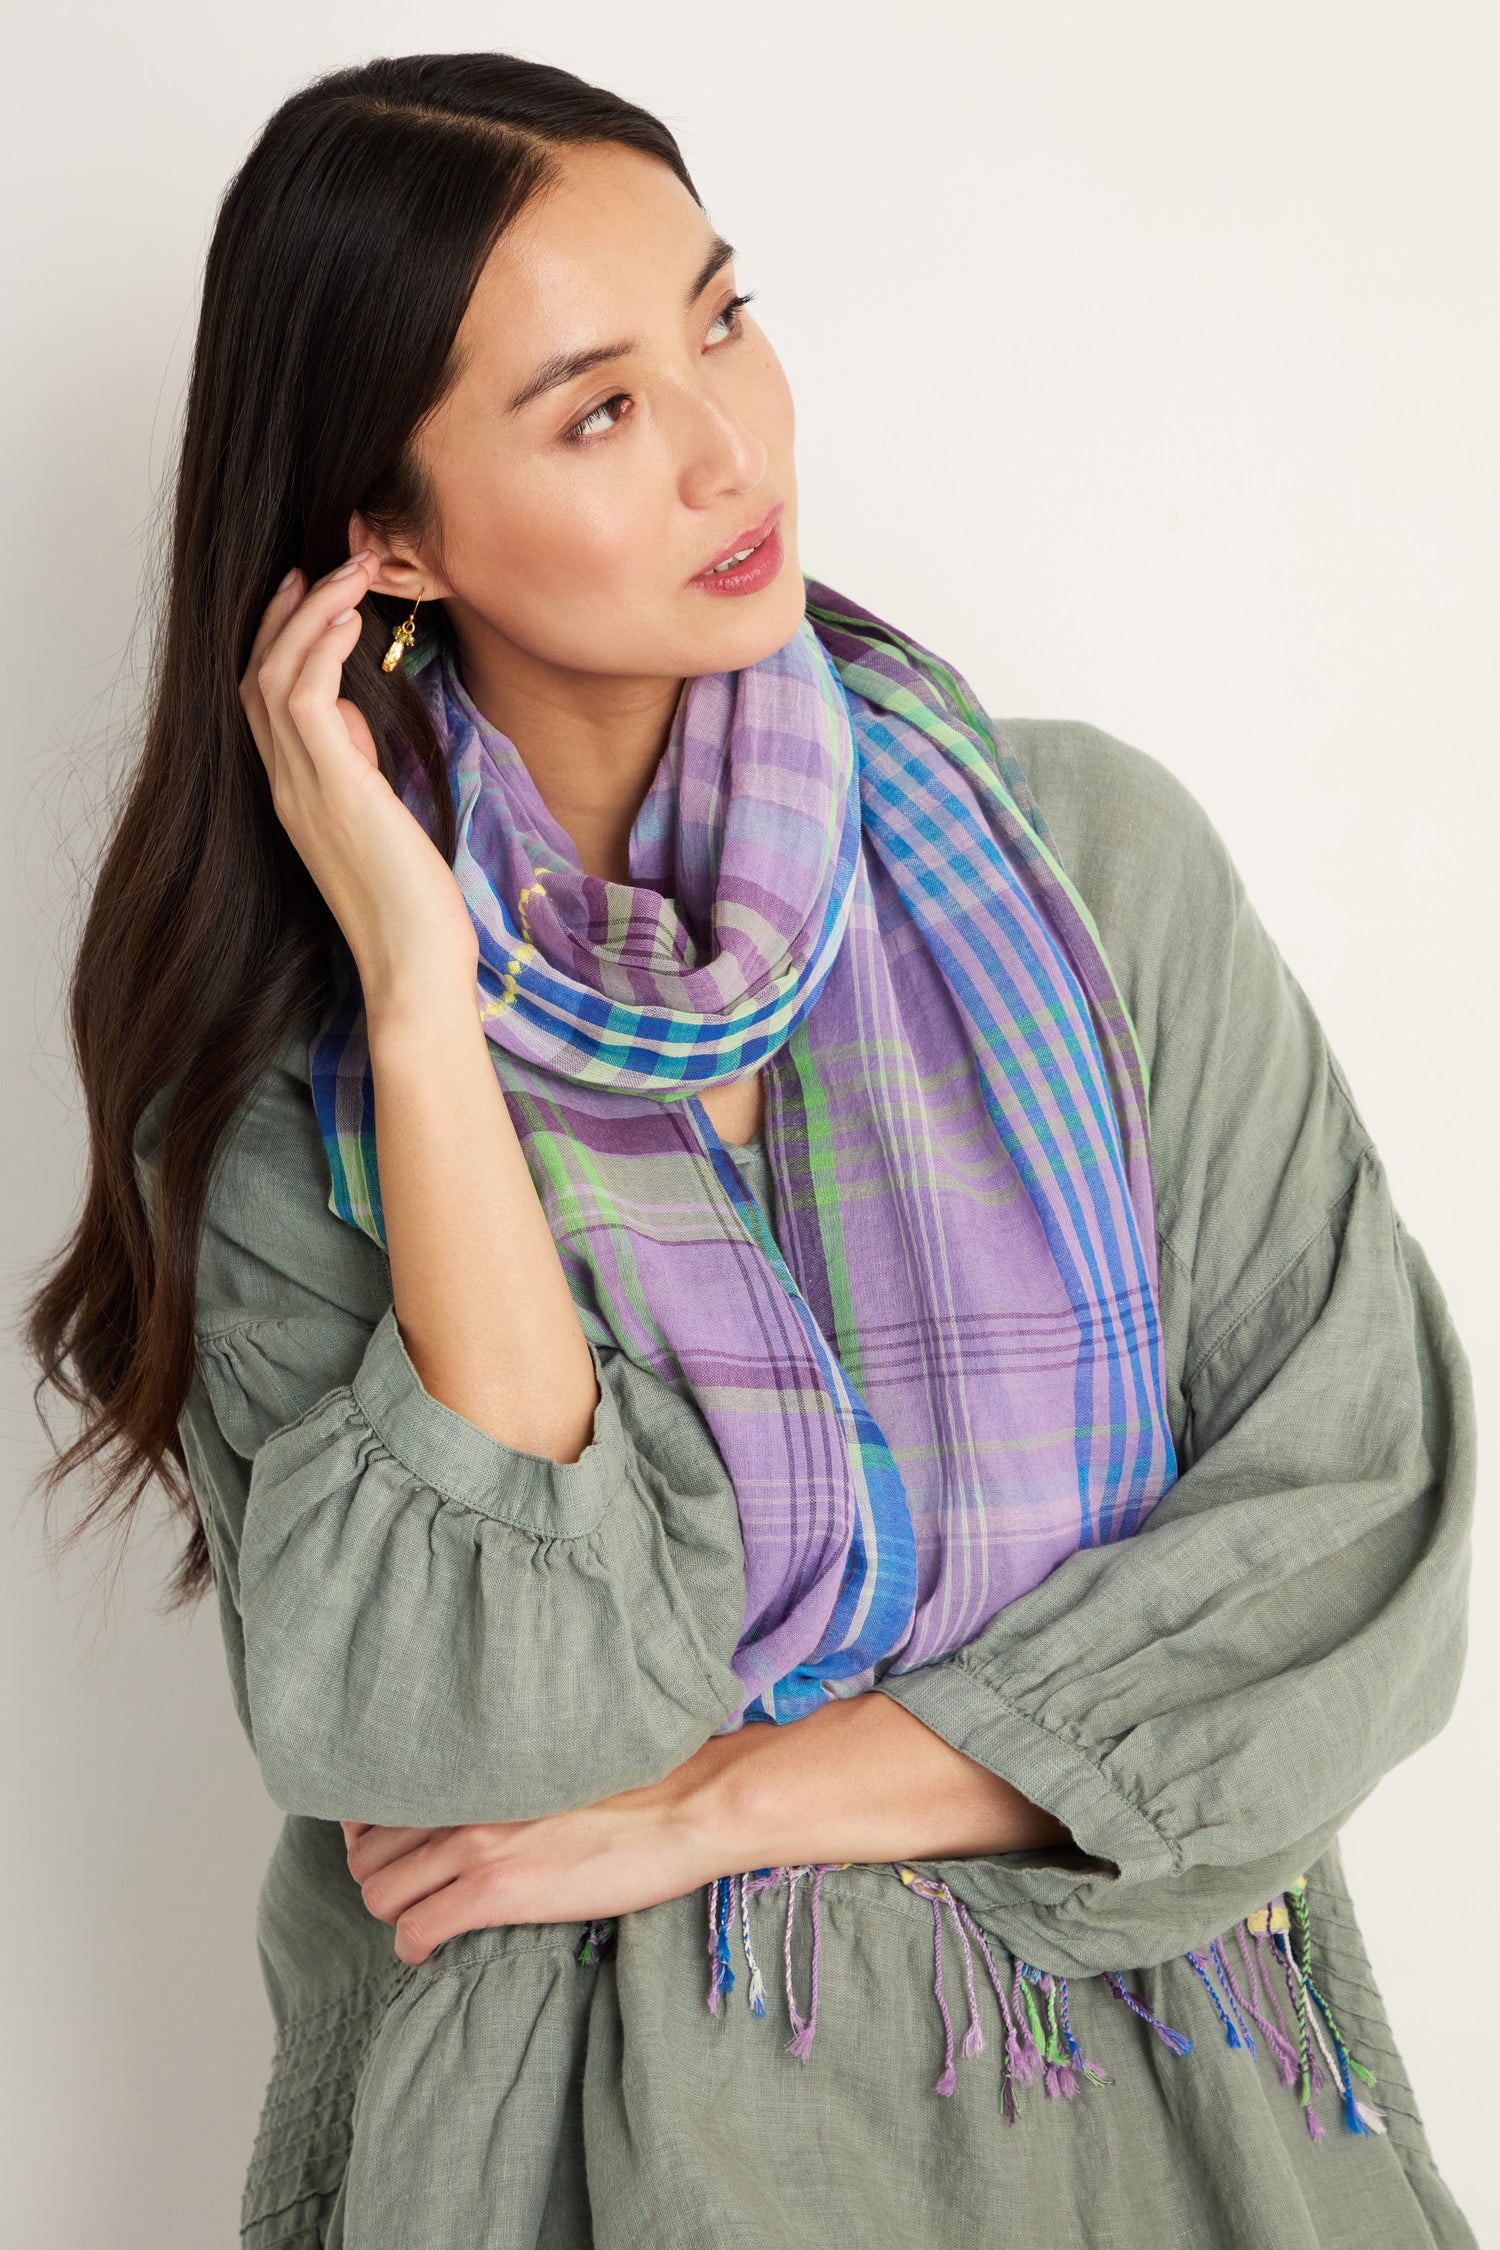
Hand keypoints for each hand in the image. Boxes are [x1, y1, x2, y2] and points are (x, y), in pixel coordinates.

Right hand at [240, 554, 478, 1012]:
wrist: (415, 969)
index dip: (282, 644)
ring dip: (310, 615)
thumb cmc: (414, 911)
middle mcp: (287, 788)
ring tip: (350, 570)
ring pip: (275, 675)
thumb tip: (357, 722)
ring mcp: (302, 788)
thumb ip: (360, 772)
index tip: (311, 600)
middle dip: (286, 615)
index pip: (268, 705)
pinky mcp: (334, 787)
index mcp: (297, 798)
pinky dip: (323, 646)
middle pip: (258, 678)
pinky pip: (307, 695)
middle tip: (322, 565)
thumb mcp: (383, 824)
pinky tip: (354, 618)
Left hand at [340, 1776, 721, 1967]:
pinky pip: (416, 1928)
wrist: (683, 1808)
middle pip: (369, 1853)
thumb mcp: (555, 1765)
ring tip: (424, 1921)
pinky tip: (431, 1950)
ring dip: (394, 1914)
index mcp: (479, 1768)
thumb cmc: (638, 1787)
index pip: (380, 1803)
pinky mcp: (497, 1891)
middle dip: (379, 1880)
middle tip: (410, 1894)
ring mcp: (477, 1845)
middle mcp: (464, 1802)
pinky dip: (412, 1946)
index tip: (391, 1852)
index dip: (373, 1836)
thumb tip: (490, 1797)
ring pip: (381, 1892)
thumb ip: (506, 1777)